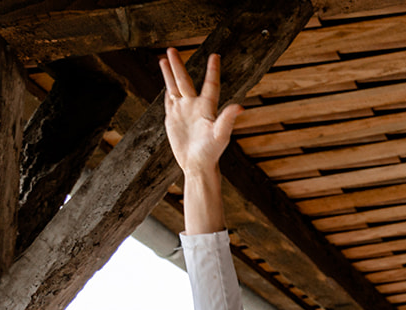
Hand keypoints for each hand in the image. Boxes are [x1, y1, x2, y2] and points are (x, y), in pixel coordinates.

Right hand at [160, 49, 240, 178]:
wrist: (197, 164)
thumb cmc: (212, 152)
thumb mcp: (220, 135)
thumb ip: (228, 119)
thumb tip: (241, 106)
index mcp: (207, 108)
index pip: (210, 85)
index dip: (212, 71)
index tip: (215, 55)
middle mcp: (195, 106)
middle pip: (185, 80)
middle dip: (179, 65)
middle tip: (172, 48)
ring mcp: (183, 110)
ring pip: (174, 86)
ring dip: (170, 72)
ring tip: (165, 57)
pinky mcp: (173, 118)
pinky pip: (169, 99)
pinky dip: (166, 88)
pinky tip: (165, 78)